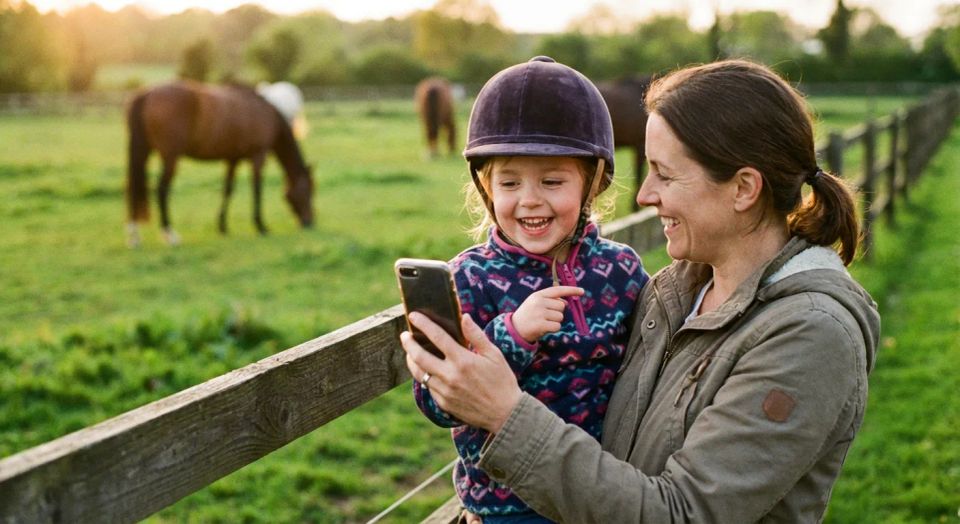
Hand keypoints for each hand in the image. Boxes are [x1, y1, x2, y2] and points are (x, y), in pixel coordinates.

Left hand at [401, 312, 520, 433]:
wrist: (505, 414)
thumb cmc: (502, 381)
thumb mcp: (494, 354)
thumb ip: (476, 335)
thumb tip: (464, 317)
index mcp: (463, 360)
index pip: (437, 337)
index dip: (423, 324)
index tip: (413, 315)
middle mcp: (450, 376)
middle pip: (419, 356)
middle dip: (408, 343)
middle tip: (404, 335)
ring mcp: (445, 391)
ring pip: (419, 373)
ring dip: (412, 360)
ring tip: (410, 352)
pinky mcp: (444, 404)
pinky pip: (428, 387)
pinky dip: (425, 377)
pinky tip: (426, 371)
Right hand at [511, 286, 583, 342]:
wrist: (514, 329)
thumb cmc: (528, 315)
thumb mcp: (535, 303)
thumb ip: (549, 300)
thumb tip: (566, 301)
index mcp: (538, 295)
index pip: (557, 290)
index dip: (571, 290)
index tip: (582, 291)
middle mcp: (538, 302)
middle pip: (562, 306)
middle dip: (557, 312)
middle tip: (545, 316)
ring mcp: (539, 313)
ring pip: (560, 317)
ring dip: (555, 322)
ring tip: (543, 322)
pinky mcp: (540, 324)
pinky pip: (557, 326)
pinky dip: (553, 329)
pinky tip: (544, 328)